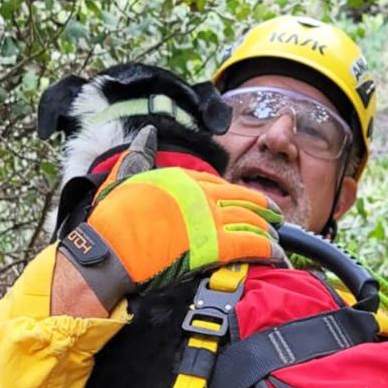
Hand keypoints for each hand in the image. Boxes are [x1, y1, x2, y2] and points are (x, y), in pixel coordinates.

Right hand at [57, 167, 282, 311]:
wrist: (110, 252)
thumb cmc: (111, 222)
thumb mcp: (124, 177)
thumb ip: (140, 156)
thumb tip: (147, 133)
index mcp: (182, 179)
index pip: (219, 184)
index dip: (238, 194)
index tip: (248, 202)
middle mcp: (200, 194)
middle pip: (241, 199)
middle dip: (262, 209)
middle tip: (275, 217)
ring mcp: (209, 219)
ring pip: (250, 221)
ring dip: (267, 231)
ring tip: (277, 239)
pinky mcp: (214, 245)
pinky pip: (250, 244)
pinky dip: (267, 248)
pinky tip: (276, 254)